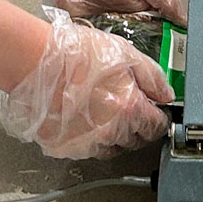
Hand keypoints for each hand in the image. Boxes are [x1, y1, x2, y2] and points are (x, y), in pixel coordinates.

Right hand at [0, 8, 172, 158]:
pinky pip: (87, 149)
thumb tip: (167, 94)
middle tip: (129, 105)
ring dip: (115, 134)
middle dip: (138, 125)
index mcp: (129, 109)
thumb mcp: (125, 52)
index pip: (156, 127)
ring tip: (104, 108)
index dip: (158, 117)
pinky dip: (91, 137)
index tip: (155, 111)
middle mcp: (111, 133)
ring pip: (112, 148)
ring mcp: (87, 144)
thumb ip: (152, 75)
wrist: (36, 62)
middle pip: (136, 140)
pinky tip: (84, 116)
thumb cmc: (76, 53)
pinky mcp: (65, 148)